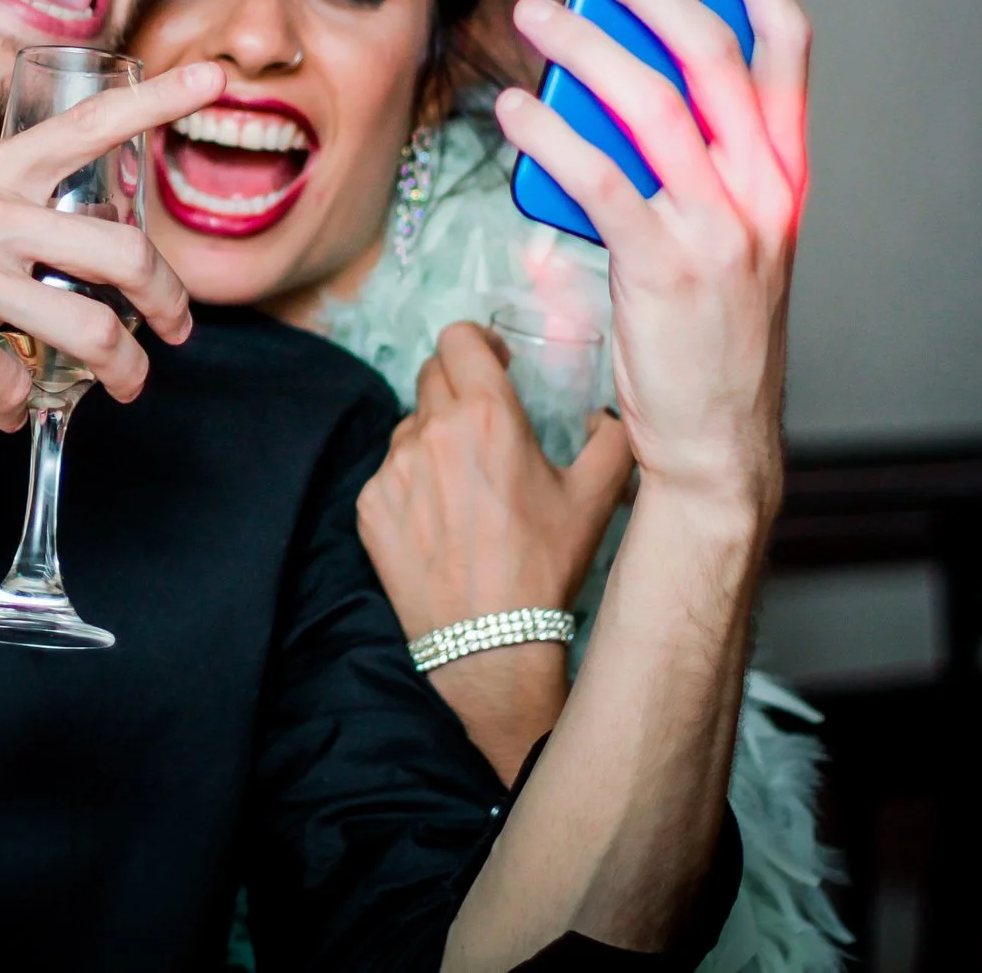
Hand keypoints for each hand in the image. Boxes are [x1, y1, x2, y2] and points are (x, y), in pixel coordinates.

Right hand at [0, 61, 226, 430]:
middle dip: (169, 300)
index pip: (83, 126)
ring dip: (120, 373)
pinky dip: (20, 408)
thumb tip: (48, 248)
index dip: (155, 100)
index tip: (214, 79)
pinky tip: (4, 409)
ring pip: (89, 331)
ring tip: (120, 388)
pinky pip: (18, 385)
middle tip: (176, 327)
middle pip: (120, 252)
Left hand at [357, 322, 635, 634]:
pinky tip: (441, 518)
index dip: (478, 343)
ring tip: (468, 483)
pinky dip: (413, 482)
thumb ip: (612, 438)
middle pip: (432, 375)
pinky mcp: (368, 505)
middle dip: (459, 385)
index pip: (459, 337)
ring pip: (410, 426)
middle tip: (485, 421)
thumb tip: (607, 414)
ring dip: (435, 437)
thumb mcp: (597, 497)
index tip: (494, 363)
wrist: (490, 643)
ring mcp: (392, 469)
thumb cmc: (544, 567)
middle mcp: (430, 432)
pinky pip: (389, 473)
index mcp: (485, 415)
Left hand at [498, 0, 809, 519]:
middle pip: (712, 53)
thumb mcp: (722, 234)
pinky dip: (550, 132)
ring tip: (532, 11)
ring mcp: (719, 228)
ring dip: (584, 44)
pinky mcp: (661, 267)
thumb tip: (608, 80)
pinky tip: (513, 106)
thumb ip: (687, 160)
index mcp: (785, 174)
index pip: (786, 48)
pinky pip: (599, 176)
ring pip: (651, 102)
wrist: (717, 439)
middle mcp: (764, 190)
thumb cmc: (706, 332)